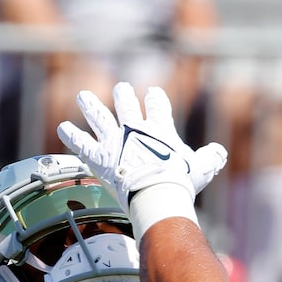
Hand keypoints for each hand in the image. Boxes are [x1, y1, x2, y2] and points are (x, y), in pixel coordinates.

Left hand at [58, 82, 227, 208]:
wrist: (157, 192)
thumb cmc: (181, 182)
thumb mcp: (203, 168)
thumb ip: (210, 158)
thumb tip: (219, 152)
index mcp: (160, 128)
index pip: (159, 106)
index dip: (156, 98)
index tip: (152, 92)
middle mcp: (135, 129)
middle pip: (126, 106)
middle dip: (124, 96)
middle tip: (121, 88)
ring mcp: (114, 140)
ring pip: (99, 117)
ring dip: (90, 105)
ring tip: (82, 96)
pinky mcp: (99, 156)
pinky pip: (81, 143)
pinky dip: (72, 135)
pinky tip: (63, 127)